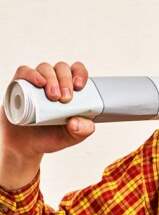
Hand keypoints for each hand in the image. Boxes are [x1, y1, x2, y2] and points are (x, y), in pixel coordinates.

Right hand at [0, 61, 95, 188]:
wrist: (26, 145)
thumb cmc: (51, 136)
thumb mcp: (72, 137)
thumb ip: (83, 130)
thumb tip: (76, 121)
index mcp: (70, 88)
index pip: (77, 70)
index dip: (80, 73)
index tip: (79, 86)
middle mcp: (54, 82)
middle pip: (62, 68)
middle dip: (65, 80)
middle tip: (65, 98)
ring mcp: (36, 83)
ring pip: (45, 68)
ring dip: (51, 79)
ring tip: (53, 97)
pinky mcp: (20, 85)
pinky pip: (25, 72)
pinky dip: (32, 74)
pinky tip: (39, 83)